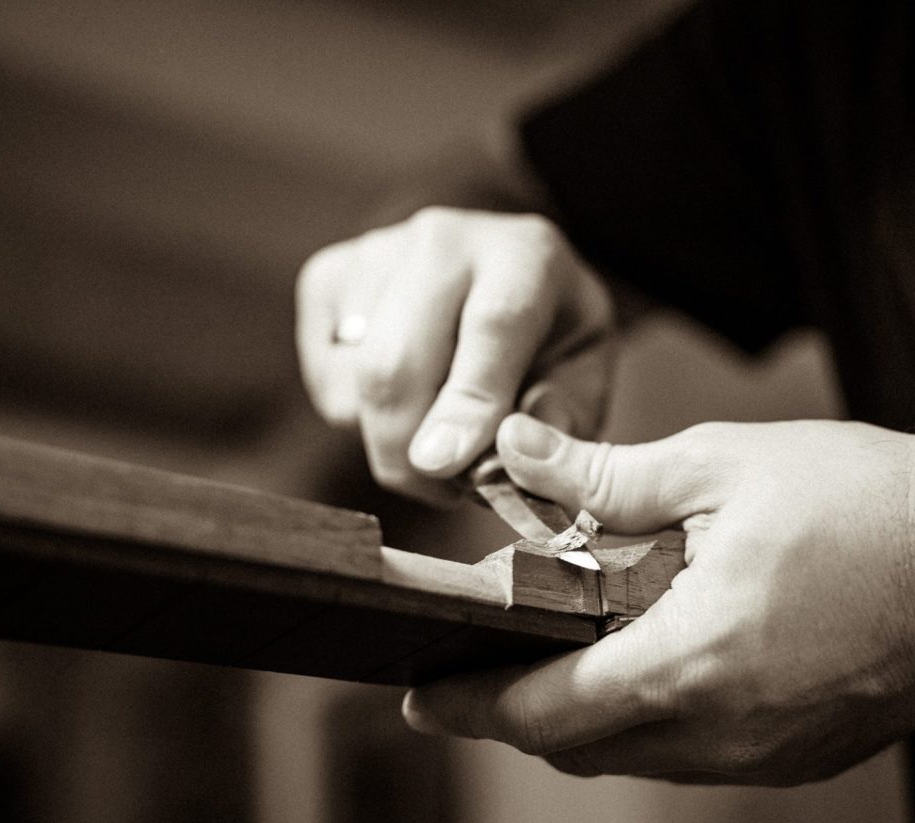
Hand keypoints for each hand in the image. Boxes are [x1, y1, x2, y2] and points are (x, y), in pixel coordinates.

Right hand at [296, 208, 613, 503]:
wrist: (492, 263)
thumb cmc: (547, 329)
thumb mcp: (587, 365)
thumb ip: (566, 411)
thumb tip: (512, 452)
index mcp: (524, 254)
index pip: (492, 326)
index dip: (467, 403)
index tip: (443, 465)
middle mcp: (443, 239)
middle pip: (397, 361)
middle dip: (407, 449)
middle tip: (443, 491)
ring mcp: (376, 253)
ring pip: (355, 381)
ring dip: (391, 437)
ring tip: (439, 430)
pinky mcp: (327, 276)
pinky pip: (327, 380)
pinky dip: (361, 413)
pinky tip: (407, 391)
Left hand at [402, 416, 914, 782]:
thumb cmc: (867, 502)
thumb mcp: (724, 467)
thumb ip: (605, 477)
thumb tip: (514, 456)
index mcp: (693, 661)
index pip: (545, 711)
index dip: (471, 706)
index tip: (419, 698)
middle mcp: (722, 732)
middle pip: (579, 747)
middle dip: (517, 712)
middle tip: (480, 663)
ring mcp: (764, 756)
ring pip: (633, 756)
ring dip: (584, 712)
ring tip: (567, 643)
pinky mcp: (798, 754)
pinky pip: (690, 752)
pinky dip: (648, 715)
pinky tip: (653, 653)